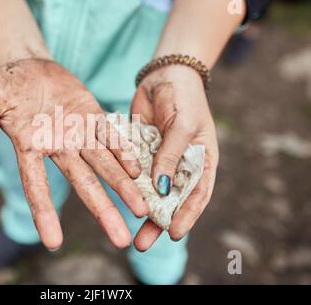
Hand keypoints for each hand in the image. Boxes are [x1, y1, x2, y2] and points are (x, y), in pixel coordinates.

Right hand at [0, 59, 147, 249]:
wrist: (30, 66)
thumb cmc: (6, 86)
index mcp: (30, 147)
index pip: (36, 185)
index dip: (44, 212)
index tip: (53, 243)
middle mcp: (58, 147)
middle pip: (82, 182)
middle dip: (102, 209)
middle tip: (121, 239)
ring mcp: (78, 133)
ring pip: (104, 163)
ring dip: (123, 185)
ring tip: (142, 209)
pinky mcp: (92, 116)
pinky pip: (110, 135)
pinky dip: (123, 150)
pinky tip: (137, 168)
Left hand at [131, 65, 218, 250]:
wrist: (165, 76)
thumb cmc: (184, 98)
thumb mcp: (182, 126)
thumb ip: (171, 155)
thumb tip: (161, 189)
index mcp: (201, 162)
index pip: (197, 195)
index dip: (187, 216)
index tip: (174, 233)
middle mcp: (181, 166)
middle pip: (171, 201)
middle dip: (158, 222)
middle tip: (143, 243)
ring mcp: (160, 161)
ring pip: (150, 192)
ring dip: (141, 210)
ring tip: (130, 232)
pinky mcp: (142, 153)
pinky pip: (135, 174)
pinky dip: (129, 188)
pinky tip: (118, 201)